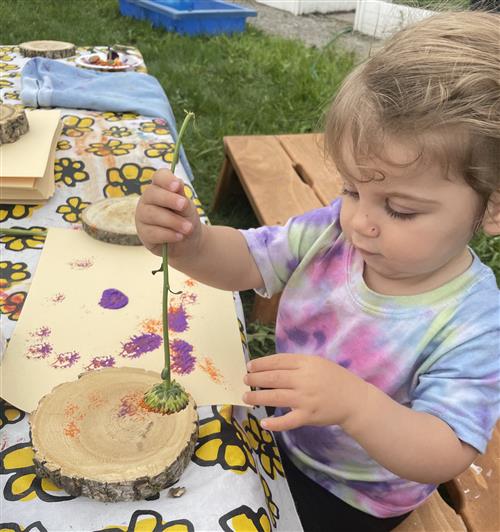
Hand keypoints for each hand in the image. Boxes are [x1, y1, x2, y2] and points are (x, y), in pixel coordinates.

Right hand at [135, 169, 201, 256]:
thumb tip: (178, 183)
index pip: (159, 177)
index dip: (166, 180)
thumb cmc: (186, 218)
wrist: (189, 241)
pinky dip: (169, 234)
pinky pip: (153, 232)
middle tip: (184, 205)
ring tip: (188, 228)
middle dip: (169, 199)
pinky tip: (179, 236)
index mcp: (159, 188)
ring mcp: (142, 216)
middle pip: (152, 194)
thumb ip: (181, 197)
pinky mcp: (143, 233)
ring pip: (153, 215)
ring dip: (173, 221)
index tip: (177, 186)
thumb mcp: (187, 207)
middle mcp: (147, 200)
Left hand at [243, 354, 366, 430]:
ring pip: (276, 397)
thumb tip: (272, 366)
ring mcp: (305, 398)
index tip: (250, 366)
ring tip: (247, 397)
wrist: (354, 399)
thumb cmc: (334, 378)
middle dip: (255, 378)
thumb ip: (297, 364)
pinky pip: (288, 421)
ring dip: (258, 397)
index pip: (278, 361)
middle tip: (245, 380)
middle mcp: (304, 379)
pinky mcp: (308, 416)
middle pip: (273, 378)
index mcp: (306, 363)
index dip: (261, 363)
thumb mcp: (317, 363)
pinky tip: (264, 422)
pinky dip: (275, 423)